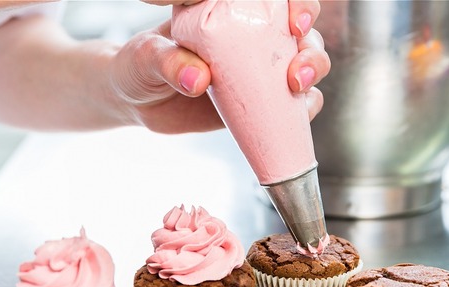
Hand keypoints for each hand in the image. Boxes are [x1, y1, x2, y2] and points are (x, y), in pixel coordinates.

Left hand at [112, 0, 329, 133]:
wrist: (136, 101)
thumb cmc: (139, 66)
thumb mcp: (148, 57)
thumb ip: (168, 62)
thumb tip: (197, 80)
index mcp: (230, 12)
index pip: (276, 1)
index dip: (300, 6)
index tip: (296, 22)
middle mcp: (252, 37)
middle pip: (303, 34)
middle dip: (312, 49)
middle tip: (297, 73)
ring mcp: (258, 71)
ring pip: (305, 66)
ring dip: (313, 77)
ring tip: (297, 90)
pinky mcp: (259, 103)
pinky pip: (294, 104)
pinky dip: (305, 108)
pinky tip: (300, 112)